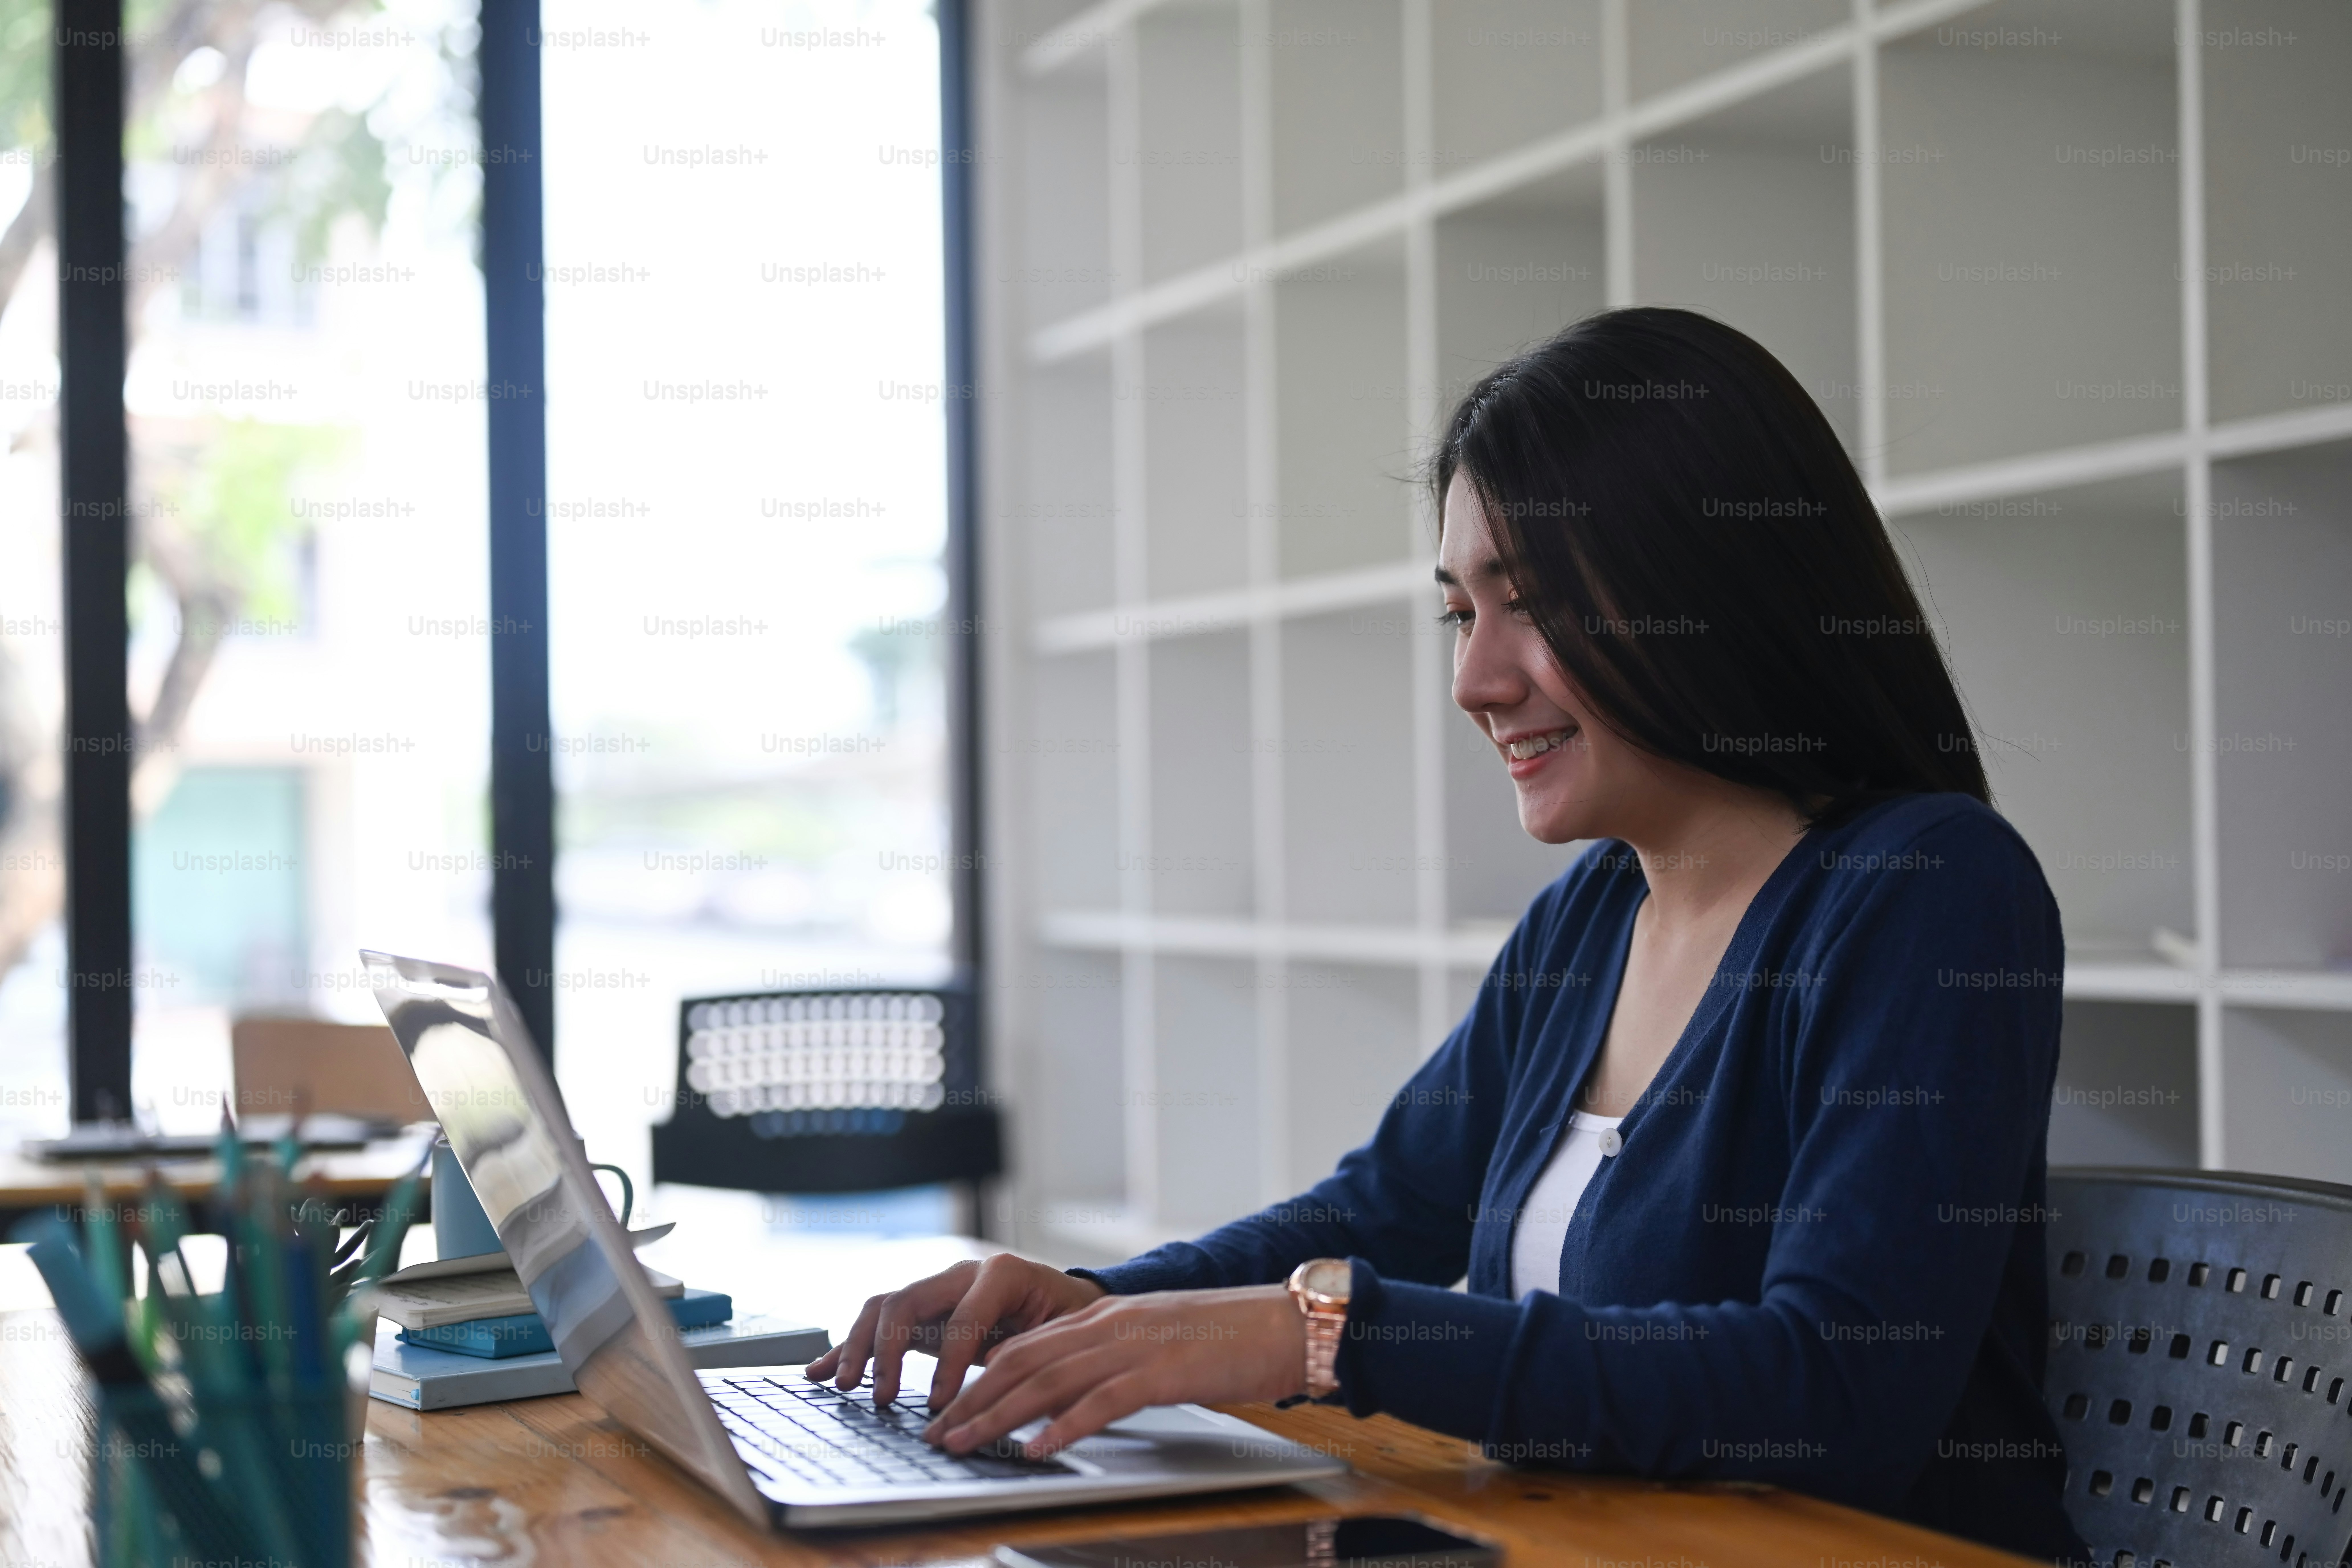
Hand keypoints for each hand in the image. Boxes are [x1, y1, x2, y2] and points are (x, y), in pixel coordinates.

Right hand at [804, 1253, 1106, 1410]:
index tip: (940, 1404)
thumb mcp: (1062, 1333)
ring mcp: (937, 1289)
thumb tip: (999, 1374)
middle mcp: (961, 1273)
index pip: (963, 1318)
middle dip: (887, 1350)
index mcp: (1001, 1274)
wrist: (1067, 1302)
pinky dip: (848, 1347)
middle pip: (906, 1301)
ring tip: (844, 1385)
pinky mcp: (922, 1311)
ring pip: (883, 1308)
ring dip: (859, 1346)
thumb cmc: (1068, 1320)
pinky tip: (819, 1370)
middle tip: (880, 1395)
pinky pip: (878, 1323)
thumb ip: (1033, 1348)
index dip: (949, 1363)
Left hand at [922, 1285, 1305, 1458]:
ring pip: (1049, 1379)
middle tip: (936, 1433)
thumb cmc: (1226, 1338)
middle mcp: (1110, 1325)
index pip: (1024, 1345)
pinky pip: (1100, 1401)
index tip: (947, 1408)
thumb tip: (1069, 1393)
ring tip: (964, 1443)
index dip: (978, 1377)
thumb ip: (1111, 1358)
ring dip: (999, 1415)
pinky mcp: (1162, 1371)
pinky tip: (1035, 1448)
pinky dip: (1062, 1426)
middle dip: (972, 1399)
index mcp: (1106, 1317)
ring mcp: (1134, 1345)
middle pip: (1022, 1361)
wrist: (1285, 1322)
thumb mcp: (1154, 1342)